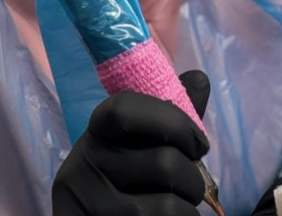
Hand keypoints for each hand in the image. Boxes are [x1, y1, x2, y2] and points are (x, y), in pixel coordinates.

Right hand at [52, 70, 212, 215]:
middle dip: (192, 178)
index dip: (173, 121)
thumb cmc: (124, 190)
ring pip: (167, 203)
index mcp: (94, 135)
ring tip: (176, 208)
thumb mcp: (137, 151)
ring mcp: (90, 205)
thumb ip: (168, 120)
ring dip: (187, 207)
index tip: (197, 143)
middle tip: (188, 187)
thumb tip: (199, 79)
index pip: (124, 109)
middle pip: (163, 162)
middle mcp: (82, 167)